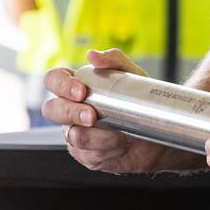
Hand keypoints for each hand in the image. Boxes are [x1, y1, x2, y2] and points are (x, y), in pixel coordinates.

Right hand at [42, 49, 167, 173]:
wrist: (157, 134)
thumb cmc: (140, 102)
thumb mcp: (133, 75)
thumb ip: (114, 60)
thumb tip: (92, 55)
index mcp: (76, 85)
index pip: (53, 80)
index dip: (61, 85)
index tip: (81, 90)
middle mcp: (70, 109)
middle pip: (52, 109)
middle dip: (71, 113)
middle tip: (93, 115)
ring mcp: (75, 133)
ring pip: (72, 135)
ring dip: (96, 136)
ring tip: (118, 133)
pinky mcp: (85, 154)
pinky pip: (86, 154)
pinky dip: (105, 150)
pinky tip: (118, 146)